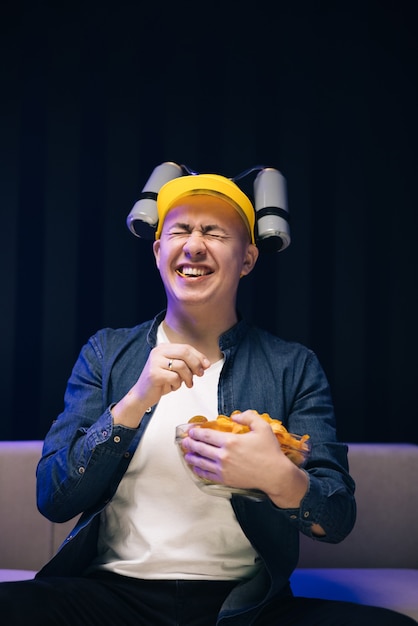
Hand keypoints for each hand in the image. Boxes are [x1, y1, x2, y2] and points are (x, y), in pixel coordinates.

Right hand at [112, 344, 209, 426]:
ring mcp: (155, 362)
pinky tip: (172, 387)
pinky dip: (177, 385)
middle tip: (200, 374)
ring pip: (181, 366)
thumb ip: (188, 364)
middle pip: (184, 352)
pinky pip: (174, 377)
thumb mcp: (175, 370)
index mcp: (163, 348)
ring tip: (186, 384)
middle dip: (196, 364)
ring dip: (188, 377)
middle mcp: (158, 352)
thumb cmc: (160, 382)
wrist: (142, 395)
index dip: (199, 356)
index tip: (207, 365)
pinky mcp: (154, 373)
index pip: (185, 347)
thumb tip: (205, 364)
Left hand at [182, 410, 308, 507]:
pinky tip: (196, 468)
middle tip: (185, 441)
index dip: (196, 432)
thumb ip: (248, 417)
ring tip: (186, 454)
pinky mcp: (225, 479)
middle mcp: (223, 455)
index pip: (206, 435)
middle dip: (190, 443)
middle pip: (201, 448)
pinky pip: (207, 475)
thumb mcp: (263, 427)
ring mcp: (223, 469)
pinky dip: (199, 470)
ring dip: (191, 457)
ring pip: (201, 462)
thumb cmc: (270, 451)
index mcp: (230, 441)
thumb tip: (235, 416)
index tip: (191, 430)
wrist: (275, 475)